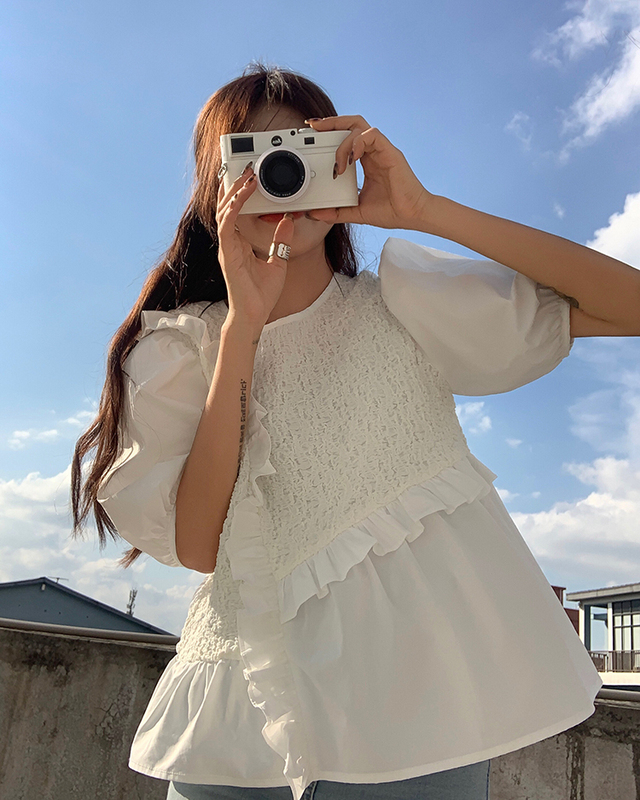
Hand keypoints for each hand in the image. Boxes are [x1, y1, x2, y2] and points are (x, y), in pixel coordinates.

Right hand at [216, 164, 292, 329]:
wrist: (255, 314)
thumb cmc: (262, 294)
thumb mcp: (279, 261)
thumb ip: (281, 241)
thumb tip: (288, 221)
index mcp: (240, 243)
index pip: (237, 211)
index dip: (240, 193)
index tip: (249, 176)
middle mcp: (231, 242)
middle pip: (227, 205)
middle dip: (235, 185)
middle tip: (246, 167)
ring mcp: (227, 247)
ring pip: (224, 210)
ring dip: (235, 191)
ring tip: (246, 176)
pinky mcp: (227, 253)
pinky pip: (227, 225)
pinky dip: (233, 209)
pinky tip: (241, 197)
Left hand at [304, 115, 431, 229]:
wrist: (412, 215)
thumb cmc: (391, 211)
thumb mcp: (356, 211)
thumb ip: (336, 211)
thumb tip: (315, 213)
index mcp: (366, 161)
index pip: (346, 137)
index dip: (329, 132)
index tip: (313, 134)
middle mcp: (373, 152)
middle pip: (350, 124)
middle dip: (331, 122)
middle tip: (314, 127)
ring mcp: (381, 150)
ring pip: (358, 127)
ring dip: (343, 142)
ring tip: (338, 163)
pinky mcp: (390, 152)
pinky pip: (372, 135)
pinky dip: (358, 142)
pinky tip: (352, 158)